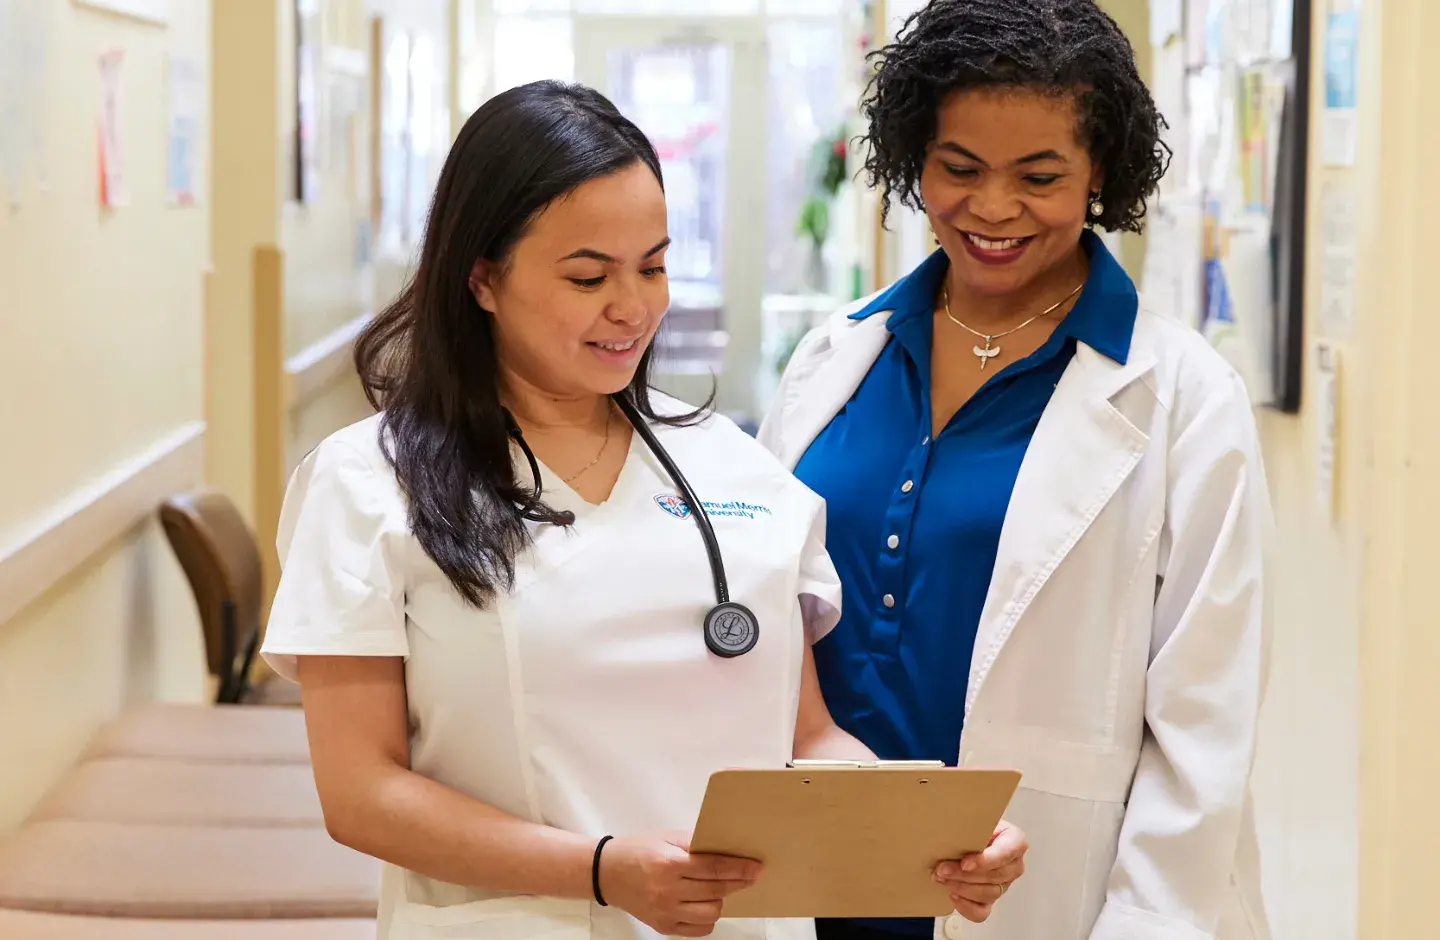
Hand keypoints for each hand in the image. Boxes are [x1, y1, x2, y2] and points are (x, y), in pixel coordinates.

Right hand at [598, 831, 762, 936]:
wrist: (607, 873)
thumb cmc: (638, 850)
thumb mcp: (666, 837)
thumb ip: (695, 843)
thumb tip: (726, 848)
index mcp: (669, 864)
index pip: (714, 868)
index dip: (739, 868)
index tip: (757, 867)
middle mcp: (668, 891)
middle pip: (716, 891)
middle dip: (738, 883)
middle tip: (750, 876)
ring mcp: (665, 912)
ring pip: (710, 913)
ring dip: (721, 900)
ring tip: (720, 889)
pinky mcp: (663, 927)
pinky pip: (698, 929)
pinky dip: (707, 918)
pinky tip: (706, 904)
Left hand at [932, 819, 1027, 922]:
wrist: (968, 838)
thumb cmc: (973, 827)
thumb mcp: (975, 821)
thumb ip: (970, 826)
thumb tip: (951, 830)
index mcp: (1015, 841)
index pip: (1006, 853)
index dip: (986, 861)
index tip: (965, 863)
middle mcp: (1013, 865)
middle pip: (994, 876)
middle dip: (965, 875)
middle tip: (942, 869)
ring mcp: (1004, 885)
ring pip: (987, 894)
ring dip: (961, 888)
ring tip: (941, 878)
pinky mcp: (991, 900)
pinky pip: (982, 912)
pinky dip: (966, 907)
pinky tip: (952, 895)